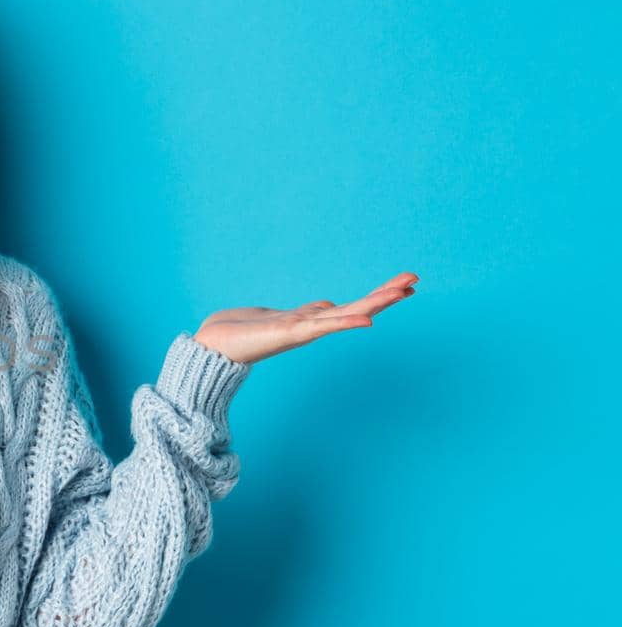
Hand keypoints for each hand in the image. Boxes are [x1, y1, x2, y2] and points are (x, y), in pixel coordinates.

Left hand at [191, 272, 418, 365]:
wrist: (211, 347)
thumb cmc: (239, 331)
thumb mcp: (279, 315)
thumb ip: (306, 312)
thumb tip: (328, 305)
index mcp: (310, 320)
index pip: (352, 306)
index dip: (377, 297)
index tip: (405, 285)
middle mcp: (311, 326)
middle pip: (356, 309)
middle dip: (385, 295)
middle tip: (415, 279)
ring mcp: (303, 330)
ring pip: (347, 315)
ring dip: (375, 303)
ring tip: (403, 290)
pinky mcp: (289, 333)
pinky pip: (323, 326)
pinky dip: (345, 324)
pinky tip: (367, 322)